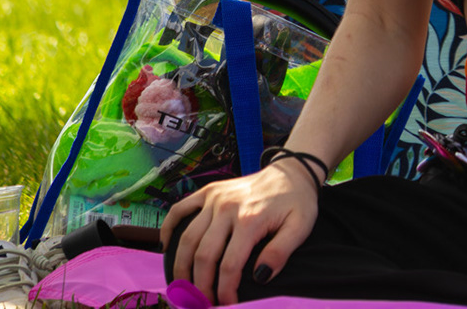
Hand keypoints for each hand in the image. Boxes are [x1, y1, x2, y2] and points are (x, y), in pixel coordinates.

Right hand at [161, 163, 318, 303]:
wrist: (292, 171)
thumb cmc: (297, 201)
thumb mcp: (300, 227)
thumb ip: (280, 253)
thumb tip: (260, 277)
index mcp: (250, 219)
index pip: (229, 265)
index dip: (225, 291)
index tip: (227, 305)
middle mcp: (227, 208)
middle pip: (204, 255)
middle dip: (200, 286)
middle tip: (202, 302)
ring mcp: (214, 198)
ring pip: (188, 238)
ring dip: (182, 267)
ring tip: (184, 288)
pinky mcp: (208, 191)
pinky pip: (180, 209)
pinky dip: (168, 228)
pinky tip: (166, 248)